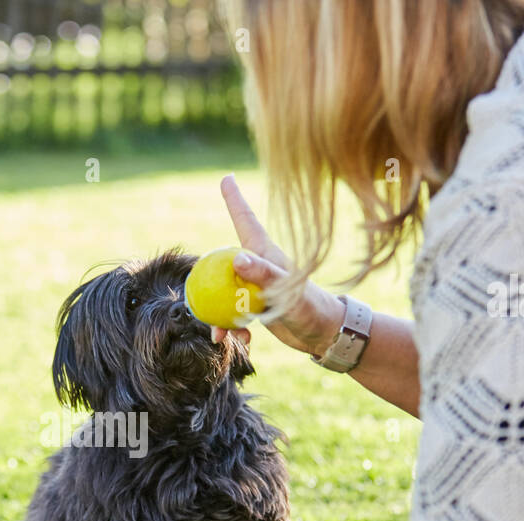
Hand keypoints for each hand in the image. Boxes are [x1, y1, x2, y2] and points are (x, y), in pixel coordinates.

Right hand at [213, 175, 346, 356]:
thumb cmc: (311, 309)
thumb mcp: (287, 292)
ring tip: (219, 335)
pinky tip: (243, 341)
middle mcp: (257, 267)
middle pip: (222, 264)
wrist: (326, 334)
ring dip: (217, 316)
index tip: (226, 177)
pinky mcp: (257, 306)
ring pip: (223, 293)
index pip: (245, 221)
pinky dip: (233, 328)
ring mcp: (255, 287)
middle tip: (197, 304)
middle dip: (206, 283)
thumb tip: (236, 259)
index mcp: (264, 253)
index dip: (234, 200)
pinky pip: (234, 313)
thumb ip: (263, 275)